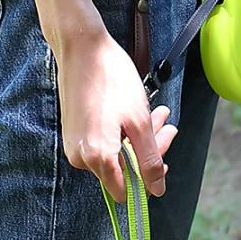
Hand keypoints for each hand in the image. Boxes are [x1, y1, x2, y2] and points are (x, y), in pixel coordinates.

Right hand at [56, 29, 176, 203]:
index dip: (147, 180)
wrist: (81, 47)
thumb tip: (157, 190)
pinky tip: (137, 114)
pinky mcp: (74, 135)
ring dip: (138, 139)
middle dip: (148, 152)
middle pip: (123, 172)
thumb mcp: (140, 122)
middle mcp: (82, 158)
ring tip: (157, 114)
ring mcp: (75, 146)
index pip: (126, 192)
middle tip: (166, 126)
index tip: (163, 160)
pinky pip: (104, 144)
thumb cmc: (111, 79)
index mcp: (99, 158)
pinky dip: (123, 133)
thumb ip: (149, 160)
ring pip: (116, 155)